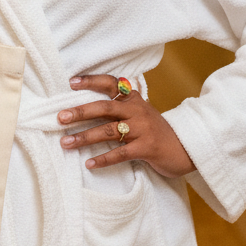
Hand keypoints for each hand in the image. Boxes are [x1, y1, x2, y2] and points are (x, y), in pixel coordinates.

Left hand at [58, 74, 195, 178]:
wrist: (185, 148)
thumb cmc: (155, 131)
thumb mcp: (140, 114)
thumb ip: (119, 108)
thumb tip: (85, 109)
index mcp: (134, 99)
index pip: (111, 84)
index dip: (91, 81)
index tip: (71, 82)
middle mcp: (138, 111)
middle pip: (105, 107)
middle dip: (81, 112)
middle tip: (60, 117)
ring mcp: (143, 129)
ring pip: (109, 131)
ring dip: (85, 137)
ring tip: (66, 143)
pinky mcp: (147, 148)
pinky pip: (121, 153)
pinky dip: (103, 159)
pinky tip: (89, 163)